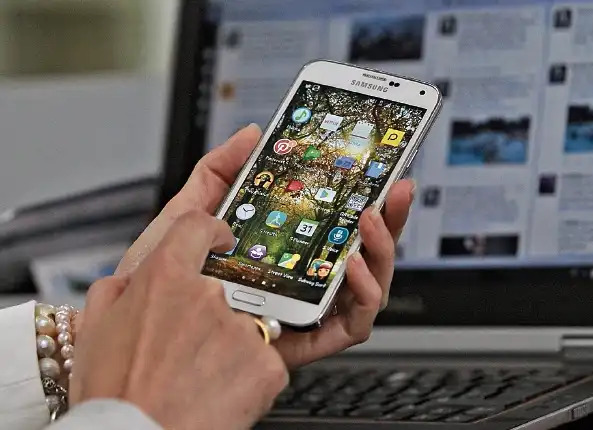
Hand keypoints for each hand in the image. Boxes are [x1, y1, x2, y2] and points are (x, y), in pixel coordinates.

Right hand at [71, 212, 288, 429]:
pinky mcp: (267, 365)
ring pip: (244, 327)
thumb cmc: (112, 395)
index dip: (211, 230)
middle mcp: (209, 296)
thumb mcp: (95, 328)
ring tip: (199, 379)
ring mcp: (242, 330)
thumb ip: (119, 288)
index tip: (219, 240)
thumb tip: (137, 276)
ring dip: (228, 348)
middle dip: (210, 315)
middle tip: (187, 350)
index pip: (198, 226)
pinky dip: (248, 375)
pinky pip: (264, 360)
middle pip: (223, 289)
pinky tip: (219, 392)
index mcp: (165, 279)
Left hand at [114, 124, 413, 368]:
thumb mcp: (186, 214)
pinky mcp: (301, 342)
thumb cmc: (158, 277)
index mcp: (282, 251)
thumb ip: (219, 171)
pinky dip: (363, 298)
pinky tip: (351, 266)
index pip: (335, 225)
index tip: (380, 169)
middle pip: (359, 252)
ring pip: (365, 287)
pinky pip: (350, 327)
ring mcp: (303, 310)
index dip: (364, 197)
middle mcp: (300, 280)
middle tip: (395, 188)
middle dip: (388, 219)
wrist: (130, 327)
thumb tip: (252, 134)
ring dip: (381, 252)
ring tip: (370, 221)